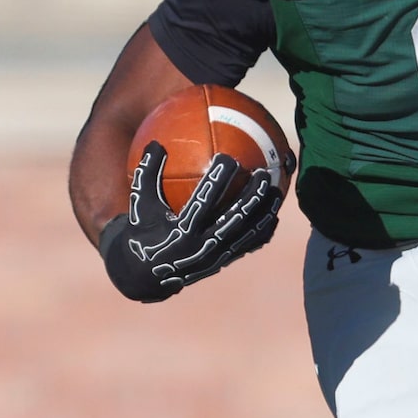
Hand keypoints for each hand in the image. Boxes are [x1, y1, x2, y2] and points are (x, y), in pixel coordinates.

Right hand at [97, 141, 280, 302]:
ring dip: (264, 213)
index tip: (228, 158)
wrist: (145, 274)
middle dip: (250, 197)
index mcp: (180, 231)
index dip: (217, 181)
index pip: (203, 202)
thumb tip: (154, 143)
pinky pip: (247, 247)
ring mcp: (215, 257)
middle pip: (234, 219)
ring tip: (278, 192)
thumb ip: (147, 173)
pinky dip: (262, 232)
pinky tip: (274, 215)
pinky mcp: (222, 263)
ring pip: (246, 234)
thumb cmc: (142, 230)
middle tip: (263, 173)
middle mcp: (201, 246)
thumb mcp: (140, 203)